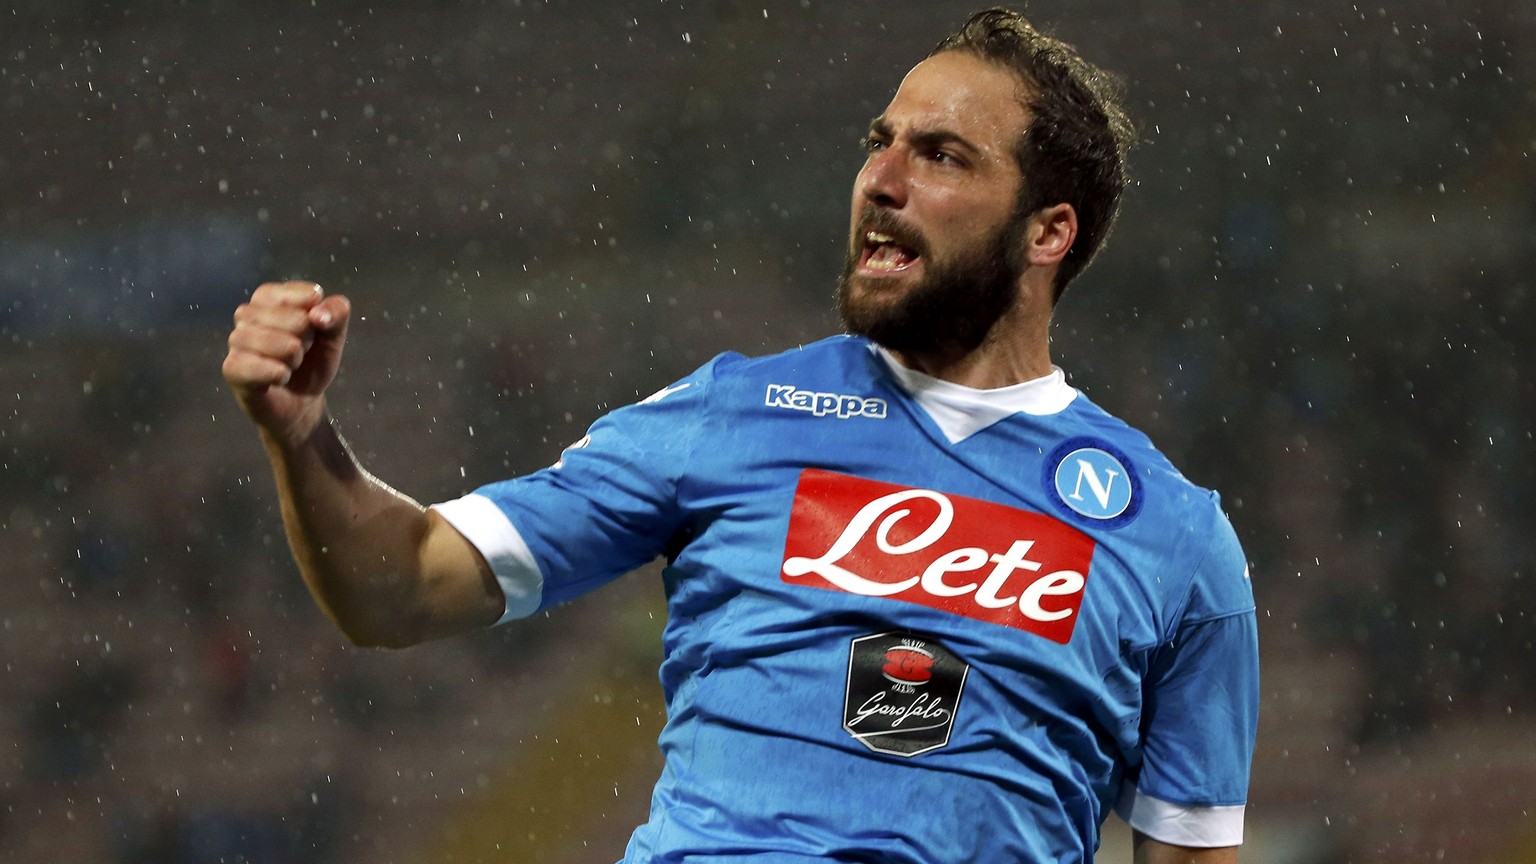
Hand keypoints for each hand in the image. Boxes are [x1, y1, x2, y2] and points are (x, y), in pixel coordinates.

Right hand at [222, 281, 351, 447]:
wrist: (300, 402)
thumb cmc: (312, 362)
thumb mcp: (334, 335)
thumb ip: (336, 313)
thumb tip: (317, 315)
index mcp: (271, 296)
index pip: (306, 295)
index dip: (320, 319)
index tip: (315, 331)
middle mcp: (248, 313)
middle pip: (296, 320)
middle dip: (308, 341)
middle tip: (300, 353)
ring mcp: (237, 340)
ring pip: (276, 342)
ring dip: (293, 359)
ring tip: (291, 365)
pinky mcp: (232, 368)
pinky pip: (254, 366)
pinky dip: (276, 374)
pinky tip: (281, 377)